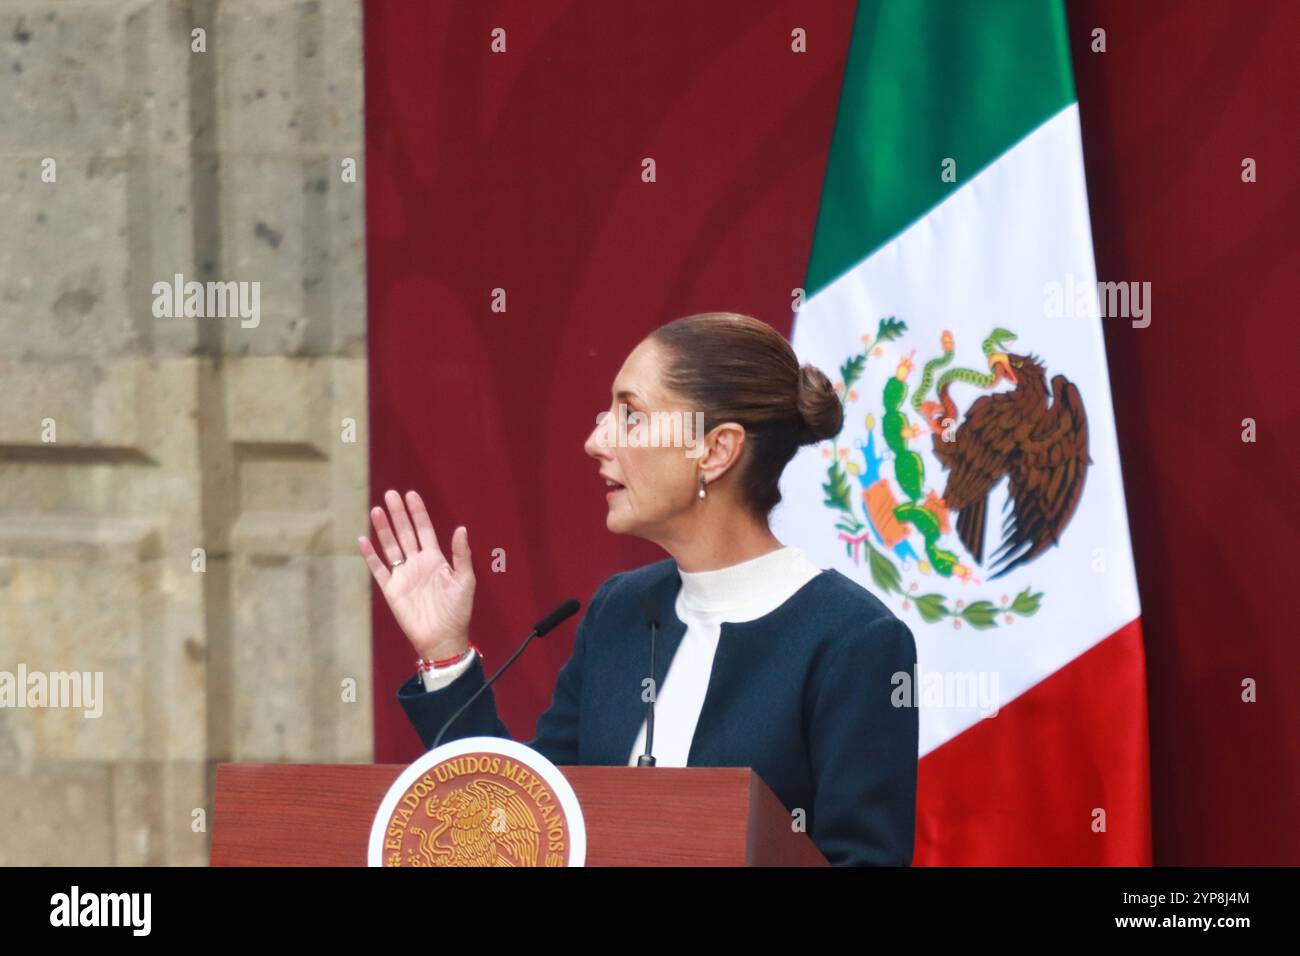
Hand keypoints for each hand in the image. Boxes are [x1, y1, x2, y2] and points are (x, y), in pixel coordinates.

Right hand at [358, 489, 474, 661]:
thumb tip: (461, 528)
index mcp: (436, 559)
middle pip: (405, 533)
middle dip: (398, 514)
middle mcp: (418, 563)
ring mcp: (403, 575)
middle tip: (390, 494)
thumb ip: (461, 555)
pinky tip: (363, 540)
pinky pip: (378, 569)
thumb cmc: (458, 610)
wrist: (443, 638)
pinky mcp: (391, 590)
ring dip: (383, 529)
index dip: (418, 512)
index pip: (424, 529)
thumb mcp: (465, 580)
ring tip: (376, 510)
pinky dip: (370, 555)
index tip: (411, 495)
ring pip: (390, 546)